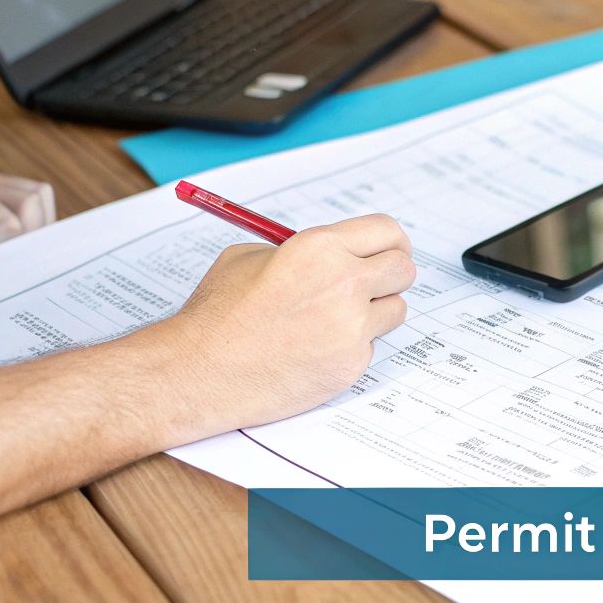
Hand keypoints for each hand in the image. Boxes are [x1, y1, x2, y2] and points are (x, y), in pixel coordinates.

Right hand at [152, 214, 415, 430]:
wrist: (198, 371)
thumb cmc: (218, 314)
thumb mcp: (251, 256)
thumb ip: (304, 250)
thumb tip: (338, 250)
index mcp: (320, 247)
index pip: (387, 231)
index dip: (389, 241)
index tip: (387, 250)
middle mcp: (344, 284)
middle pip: (404, 269)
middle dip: (390, 273)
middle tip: (371, 282)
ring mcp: (352, 329)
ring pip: (395, 310)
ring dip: (374, 312)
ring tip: (332, 319)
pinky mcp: (351, 365)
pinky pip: (370, 347)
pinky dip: (351, 347)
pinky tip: (314, 349)